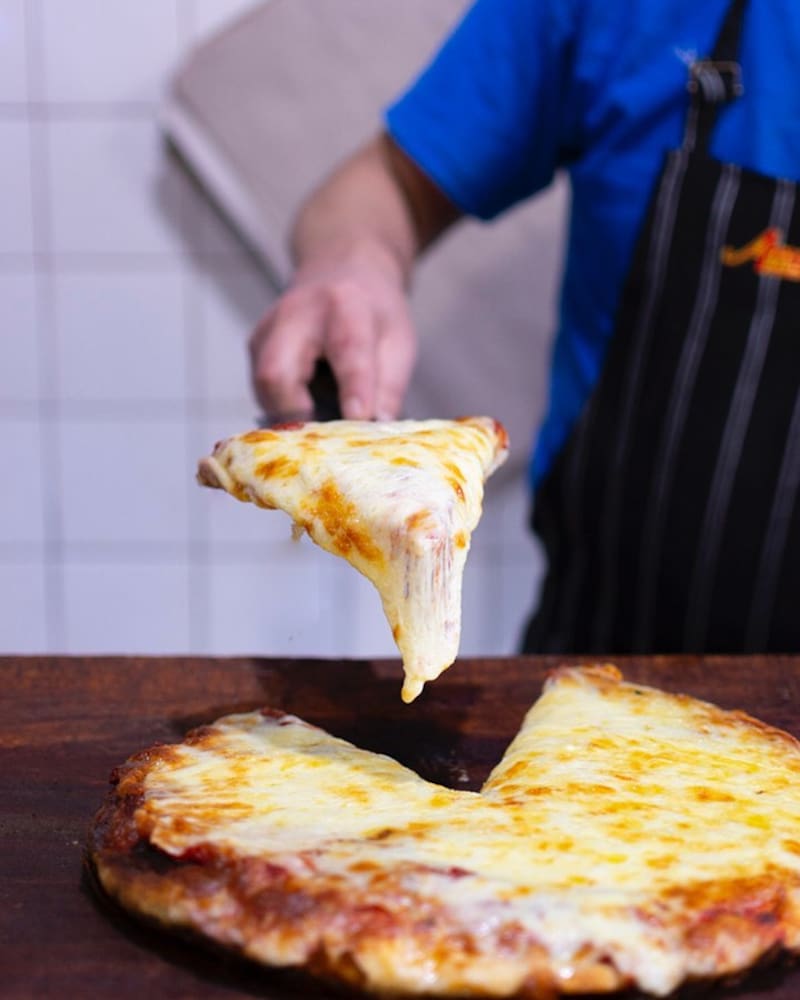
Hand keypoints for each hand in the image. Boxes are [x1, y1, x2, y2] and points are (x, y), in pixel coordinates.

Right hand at [249, 241, 416, 421]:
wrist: (341, 271)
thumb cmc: (373, 313)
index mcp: (344, 306)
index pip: (346, 349)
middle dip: (295, 412)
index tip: (359, 418)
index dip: (354, 388)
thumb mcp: (397, 341)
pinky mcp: (255, 345)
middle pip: (276, 372)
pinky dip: (283, 406)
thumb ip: (389, 386)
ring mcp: (267, 329)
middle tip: (324, 435)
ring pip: (263, 386)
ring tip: (320, 419)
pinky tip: (307, 406)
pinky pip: (262, 388)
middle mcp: (296, 313)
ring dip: (289, 413)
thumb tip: (376, 430)